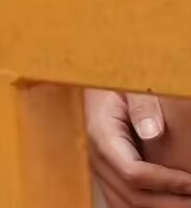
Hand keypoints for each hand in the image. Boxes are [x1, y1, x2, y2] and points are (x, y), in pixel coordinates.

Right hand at [89, 89, 190, 206]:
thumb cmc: (118, 84)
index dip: (166, 183)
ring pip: (124, 204)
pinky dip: (145, 207)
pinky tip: (168, 201)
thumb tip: (152, 131)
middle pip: (131, 196)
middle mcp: (96, 156)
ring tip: (185, 202)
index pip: (132, 172)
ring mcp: (99, 168)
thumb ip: (143, 104)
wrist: (98, 86)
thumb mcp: (132, 85)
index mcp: (101, 134)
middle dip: (169, 204)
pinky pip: (121, 201)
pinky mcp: (106, 174)